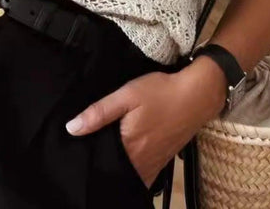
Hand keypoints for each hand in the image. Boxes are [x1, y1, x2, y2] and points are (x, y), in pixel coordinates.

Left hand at [65, 56, 227, 188]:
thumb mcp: (127, 95)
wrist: (198, 94)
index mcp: (129, 148)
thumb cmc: (161, 93)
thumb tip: (71, 129)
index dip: (87, 160)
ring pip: (129, 177)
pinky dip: (132, 170)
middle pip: (115, 173)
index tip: (75, 153)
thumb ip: (100, 112)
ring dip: (117, 170)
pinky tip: (125, 157)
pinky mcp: (163, 161)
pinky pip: (142, 174)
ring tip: (103, 155)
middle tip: (87, 153)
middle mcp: (141, 163)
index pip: (100, 164)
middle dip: (101, 167)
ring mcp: (154, 164)